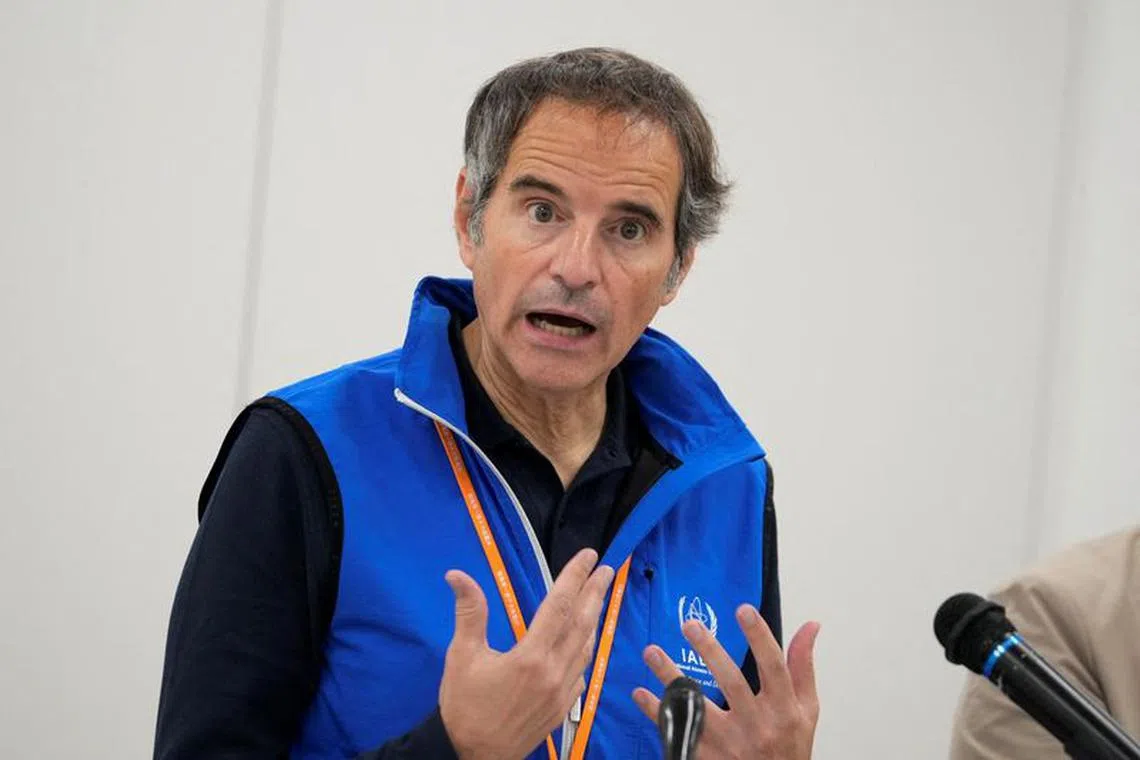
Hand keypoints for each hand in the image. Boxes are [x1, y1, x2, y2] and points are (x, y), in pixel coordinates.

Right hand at [439, 548, 615, 759]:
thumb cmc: (465, 707)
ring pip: (586, 647)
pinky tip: (585, 641)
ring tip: (600, 598)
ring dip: (594, 619)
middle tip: (607, 569)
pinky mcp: (563, 707)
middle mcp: (553, 671)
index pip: (559, 605)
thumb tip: (458, 575)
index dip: (575, 577)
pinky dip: (586, 649)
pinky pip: (582, 670)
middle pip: (582, 623)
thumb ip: (469, 613)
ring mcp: (562, 692)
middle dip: (596, 593)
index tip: (588, 556)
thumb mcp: (462, 657)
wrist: (474, 757)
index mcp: (531, 656)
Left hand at [633, 606, 820, 759]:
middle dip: (710, 652)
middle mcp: (757, 725)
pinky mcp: (707, 757)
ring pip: (697, 707)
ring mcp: (729, 744)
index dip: (759, 637)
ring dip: (672, 678)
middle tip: (690, 624)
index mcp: (783, 709)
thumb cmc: (790, 748)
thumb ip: (802, 667)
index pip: (773, 667)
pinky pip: (678, 732)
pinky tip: (641, 692)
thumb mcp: (806, 710)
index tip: (743, 610)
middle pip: (732, 683)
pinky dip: (658, 713)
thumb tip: (810, 626)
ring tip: (652, 652)